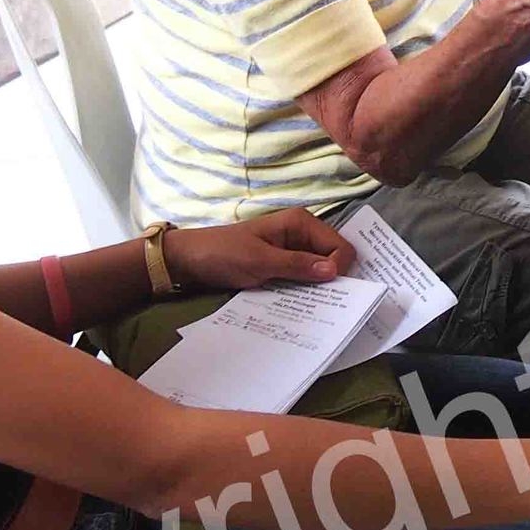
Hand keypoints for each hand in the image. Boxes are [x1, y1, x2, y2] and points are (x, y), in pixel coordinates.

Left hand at [165, 208, 357, 291]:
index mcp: (300, 223)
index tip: (327, 291)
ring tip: (312, 306)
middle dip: (333, 278)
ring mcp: (293, 249)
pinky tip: (299, 302)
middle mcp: (302, 233)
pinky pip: (304, 276)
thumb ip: (297, 265)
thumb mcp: (260, 261)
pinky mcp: (284, 264)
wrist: (189, 260)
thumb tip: (334, 272)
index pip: (340, 246)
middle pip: (334, 257)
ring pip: (321, 269)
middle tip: (325, 303)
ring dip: (319, 286)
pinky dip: (305, 288)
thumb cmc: (223, 253)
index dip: (339, 268)